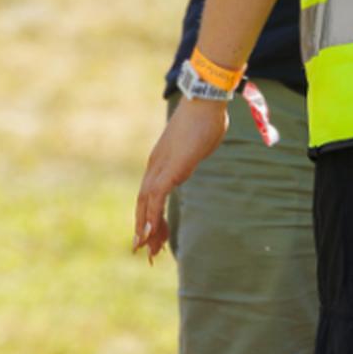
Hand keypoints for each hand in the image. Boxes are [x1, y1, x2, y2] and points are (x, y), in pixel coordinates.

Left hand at [134, 98, 227, 262]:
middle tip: (145, 251)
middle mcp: (156, 165)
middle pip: (144, 202)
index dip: (150, 214)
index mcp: (162, 160)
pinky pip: (156, 198)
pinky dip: (152, 217)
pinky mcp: (170, 169)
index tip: (154, 233)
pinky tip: (151, 234)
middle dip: (145, 228)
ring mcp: (161, 167)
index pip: (151, 193)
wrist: (205, 102)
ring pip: (147, 204)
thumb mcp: (200, 142)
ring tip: (148, 251)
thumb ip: (196, 151)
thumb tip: (200, 147)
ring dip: (147, 229)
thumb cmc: (208, 117)